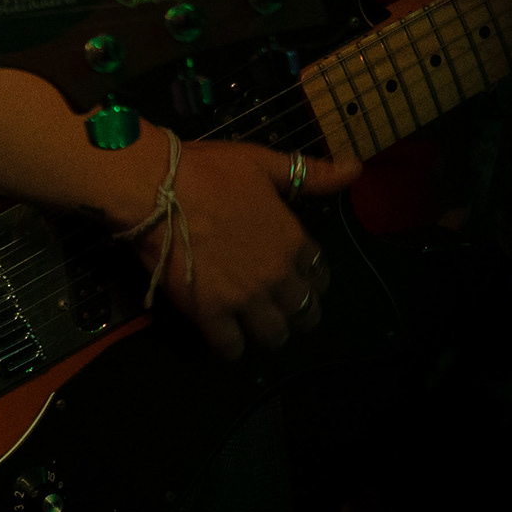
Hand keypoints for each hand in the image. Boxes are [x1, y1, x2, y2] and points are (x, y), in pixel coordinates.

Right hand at [138, 137, 359, 363]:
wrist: (155, 187)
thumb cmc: (208, 170)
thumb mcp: (263, 162)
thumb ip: (309, 174)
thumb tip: (355, 169)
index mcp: (291, 239)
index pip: (320, 273)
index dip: (312, 279)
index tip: (300, 278)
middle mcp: (276, 274)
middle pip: (304, 312)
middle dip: (297, 313)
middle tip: (280, 310)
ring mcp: (245, 298)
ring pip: (273, 336)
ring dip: (268, 334)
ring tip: (255, 327)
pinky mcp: (210, 313)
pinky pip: (231, 348)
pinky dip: (231, 348)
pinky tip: (224, 339)